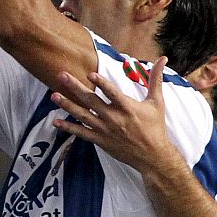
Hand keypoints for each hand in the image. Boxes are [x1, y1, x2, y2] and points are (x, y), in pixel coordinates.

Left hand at [49, 61, 176, 174]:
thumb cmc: (155, 128)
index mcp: (128, 108)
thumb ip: (155, 80)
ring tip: (54, 95)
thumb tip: (163, 59)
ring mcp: (106, 130)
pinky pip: (82, 133)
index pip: (112, 94)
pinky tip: (56, 121)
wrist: (153, 156)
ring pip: (83, 116)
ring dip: (68, 105)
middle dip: (75, 88)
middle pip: (92, 101)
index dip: (101, 84)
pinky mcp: (101, 141)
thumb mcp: (157, 102)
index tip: (89, 74)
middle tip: (61, 75)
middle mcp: (115, 119)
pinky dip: (69, 128)